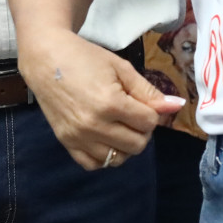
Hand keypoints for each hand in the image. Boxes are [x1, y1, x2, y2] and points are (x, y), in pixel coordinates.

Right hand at [19, 28, 180, 170]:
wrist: (46, 58)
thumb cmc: (85, 57)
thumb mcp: (120, 67)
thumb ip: (149, 91)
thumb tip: (176, 107)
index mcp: (110, 103)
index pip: (149, 123)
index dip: (151, 112)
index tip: (141, 102)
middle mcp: (94, 125)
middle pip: (137, 144)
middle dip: (141, 130)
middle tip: (132, 114)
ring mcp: (78, 137)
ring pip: (118, 159)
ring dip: (125, 145)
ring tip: (118, 125)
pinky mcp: (66, 142)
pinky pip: (93, 165)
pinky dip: (104, 156)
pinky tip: (104, 139)